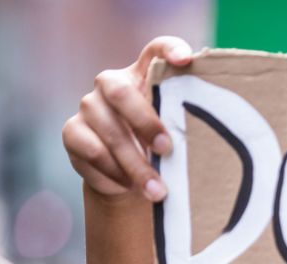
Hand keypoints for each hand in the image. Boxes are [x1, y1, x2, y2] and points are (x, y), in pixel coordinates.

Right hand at [62, 36, 193, 201]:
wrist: (125, 179)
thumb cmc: (157, 150)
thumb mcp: (174, 136)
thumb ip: (183, 127)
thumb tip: (213, 140)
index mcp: (143, 77)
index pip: (155, 50)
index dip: (169, 49)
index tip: (185, 60)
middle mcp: (111, 84)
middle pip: (121, 92)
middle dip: (146, 123)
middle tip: (168, 149)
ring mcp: (89, 106)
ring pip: (110, 131)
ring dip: (136, 164)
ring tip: (158, 191)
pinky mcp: (73, 132)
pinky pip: (93, 151)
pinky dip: (115, 172)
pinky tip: (132, 187)